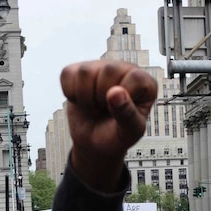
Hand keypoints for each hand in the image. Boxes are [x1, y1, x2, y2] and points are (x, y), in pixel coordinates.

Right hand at [62, 60, 157, 189]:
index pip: (134, 77)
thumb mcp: (128, 132)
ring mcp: (100, 67)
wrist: (95, 143)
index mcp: (143, 82)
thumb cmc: (116, 135)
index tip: (120, 112)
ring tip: (95, 105)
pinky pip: (67, 74)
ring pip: (85, 72)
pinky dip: (70, 93)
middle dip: (101, 97)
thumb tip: (116, 92)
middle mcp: (123, 69)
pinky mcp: (79, 70)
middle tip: (105, 109)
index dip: (122, 98)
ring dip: (85, 97)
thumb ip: (127, 114)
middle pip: (107, 69)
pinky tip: (83, 100)